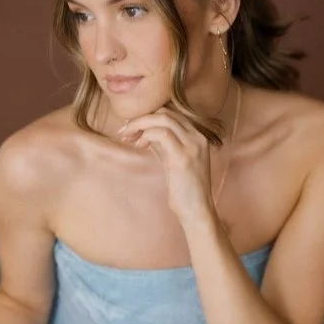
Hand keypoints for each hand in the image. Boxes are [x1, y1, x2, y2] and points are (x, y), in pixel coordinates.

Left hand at [117, 103, 221, 224]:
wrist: (197, 212)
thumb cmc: (185, 191)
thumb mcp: (173, 161)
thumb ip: (163, 145)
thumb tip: (143, 131)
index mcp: (198, 137)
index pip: (171, 113)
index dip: (148, 117)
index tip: (132, 128)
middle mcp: (198, 138)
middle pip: (166, 112)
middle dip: (141, 118)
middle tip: (125, 131)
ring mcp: (192, 146)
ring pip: (162, 119)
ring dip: (140, 124)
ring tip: (127, 137)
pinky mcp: (183, 158)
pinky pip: (161, 134)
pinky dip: (145, 135)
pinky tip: (138, 145)